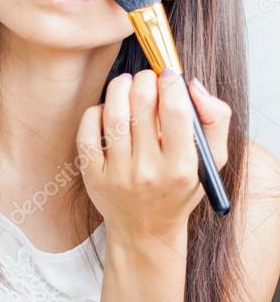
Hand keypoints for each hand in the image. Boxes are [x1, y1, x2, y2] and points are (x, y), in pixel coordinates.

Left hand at [76, 68, 231, 243]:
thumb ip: (214, 119)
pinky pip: (87, 129)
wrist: (145, 229)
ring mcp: (117, 174)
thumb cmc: (180, 187)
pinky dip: (96, 111)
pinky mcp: (91, 174)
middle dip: (144, 79)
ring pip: (112, 113)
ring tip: (126, 83)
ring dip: (119, 87)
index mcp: (182, 167)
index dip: (170, 82)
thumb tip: (192, 84)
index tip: (168, 73)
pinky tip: (107, 110)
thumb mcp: (211, 161)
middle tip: (146, 77)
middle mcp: (148, 171)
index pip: (175, 111)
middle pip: (141, 104)